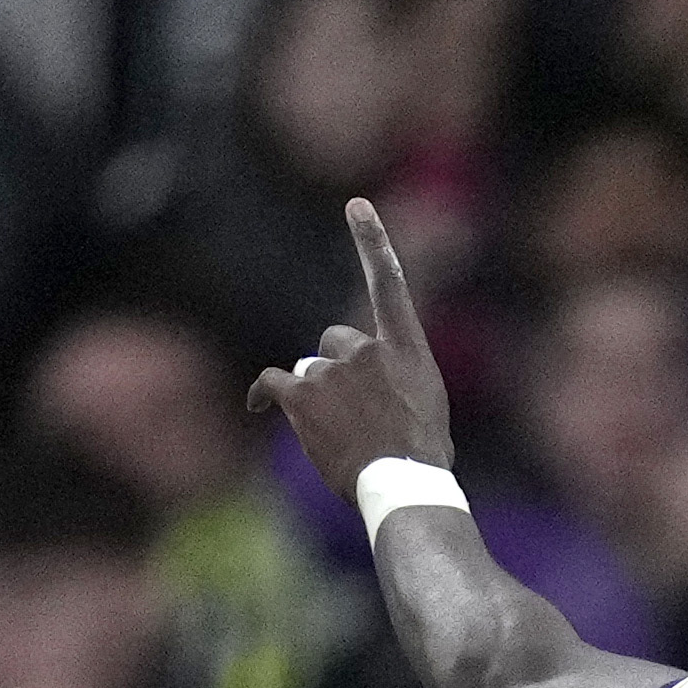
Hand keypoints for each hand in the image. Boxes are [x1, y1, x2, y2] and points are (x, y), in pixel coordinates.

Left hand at [250, 199, 458, 491]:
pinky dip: (265, 393)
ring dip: (316, 397)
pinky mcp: (303, 396)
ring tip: (336, 435)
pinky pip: (274, 382)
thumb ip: (401, 379)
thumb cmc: (424, 456)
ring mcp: (334, 370)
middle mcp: (368, 348)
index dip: (371, 240)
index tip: (355, 205)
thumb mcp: (428, 405)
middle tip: (351, 412)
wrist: (403, 482)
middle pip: (334, 342)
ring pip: (310, 373)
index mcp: (407, 347)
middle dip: (337, 370)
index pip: (388, 282)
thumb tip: (381, 390)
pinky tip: (259, 405)